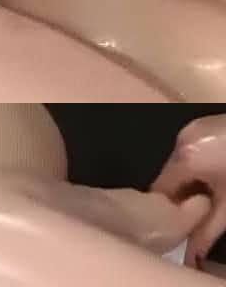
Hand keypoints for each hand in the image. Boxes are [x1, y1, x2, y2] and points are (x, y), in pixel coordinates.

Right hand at [152, 115, 225, 267]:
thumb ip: (206, 231)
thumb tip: (190, 257)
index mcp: (186, 158)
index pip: (160, 189)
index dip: (170, 207)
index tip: (182, 219)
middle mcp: (183, 138)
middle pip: (169, 173)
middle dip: (183, 192)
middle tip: (202, 207)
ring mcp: (195, 126)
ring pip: (181, 160)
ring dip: (192, 177)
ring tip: (216, 189)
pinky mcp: (205, 122)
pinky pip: (193, 147)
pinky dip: (201, 161)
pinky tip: (221, 169)